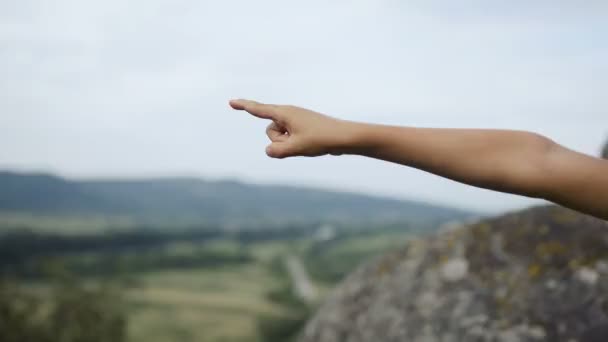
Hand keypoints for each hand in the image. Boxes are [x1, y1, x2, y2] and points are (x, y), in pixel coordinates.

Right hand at [229, 99, 354, 157]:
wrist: (345, 137)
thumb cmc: (321, 139)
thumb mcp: (295, 148)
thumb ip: (276, 151)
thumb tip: (269, 150)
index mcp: (285, 113)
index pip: (259, 110)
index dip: (243, 106)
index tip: (230, 102)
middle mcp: (289, 114)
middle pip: (270, 131)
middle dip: (278, 141)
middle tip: (300, 141)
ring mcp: (295, 121)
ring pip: (279, 138)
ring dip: (288, 145)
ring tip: (308, 143)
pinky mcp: (302, 128)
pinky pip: (289, 140)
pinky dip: (295, 145)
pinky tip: (311, 144)